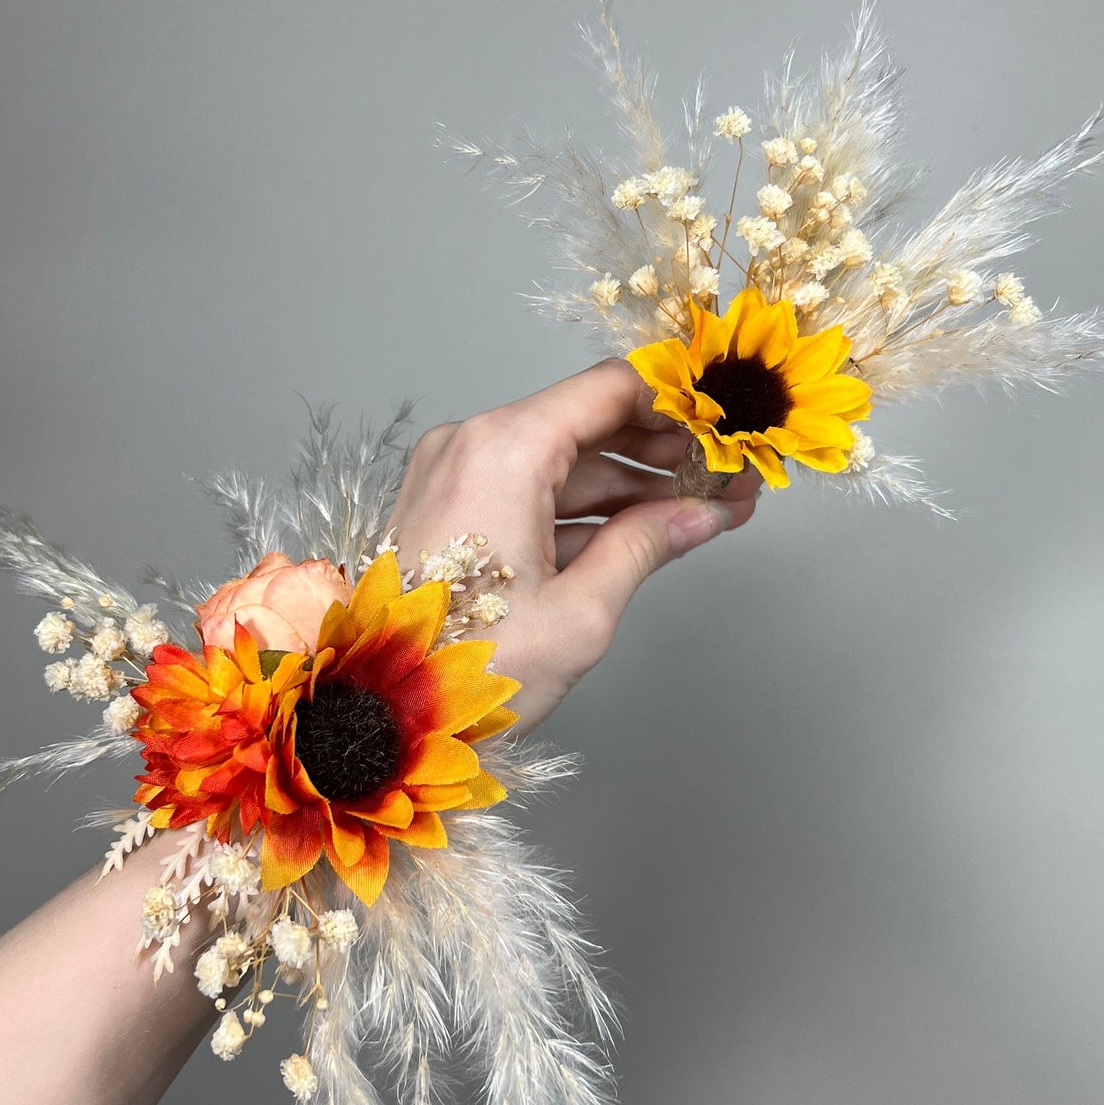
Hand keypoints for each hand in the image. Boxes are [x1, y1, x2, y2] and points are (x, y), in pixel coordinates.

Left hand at [385, 359, 760, 727]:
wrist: (377, 714)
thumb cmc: (466, 668)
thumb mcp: (579, 613)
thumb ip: (646, 546)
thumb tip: (703, 514)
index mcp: (504, 451)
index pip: (611, 390)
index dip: (679, 406)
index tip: (725, 429)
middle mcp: (471, 445)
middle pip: (587, 422)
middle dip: (662, 452)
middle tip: (726, 482)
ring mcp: (452, 474)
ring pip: (561, 461)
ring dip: (628, 486)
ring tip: (699, 512)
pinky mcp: (445, 507)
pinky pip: (528, 489)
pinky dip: (582, 510)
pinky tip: (642, 533)